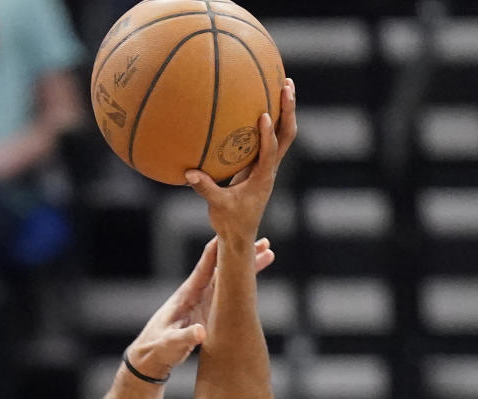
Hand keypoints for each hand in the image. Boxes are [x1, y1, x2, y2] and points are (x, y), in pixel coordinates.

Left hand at [126, 234, 274, 377]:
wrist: (151, 356)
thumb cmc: (157, 349)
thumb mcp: (170, 344)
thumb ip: (184, 337)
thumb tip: (201, 332)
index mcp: (187, 294)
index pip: (205, 266)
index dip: (219, 250)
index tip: (234, 234)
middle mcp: (196, 292)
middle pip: (222, 267)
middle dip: (241, 254)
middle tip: (264, 241)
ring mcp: (203, 300)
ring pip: (228, 277)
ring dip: (247, 267)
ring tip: (268, 253)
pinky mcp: (208, 310)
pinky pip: (228, 292)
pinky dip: (243, 285)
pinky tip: (255, 279)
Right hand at [184, 78, 296, 243]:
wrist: (240, 235)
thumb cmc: (230, 223)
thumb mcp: (216, 207)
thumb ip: (205, 189)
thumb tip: (189, 172)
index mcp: (262, 178)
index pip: (270, 152)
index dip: (268, 134)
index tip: (264, 114)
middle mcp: (270, 169)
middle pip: (287, 135)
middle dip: (289, 110)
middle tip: (286, 84)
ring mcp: (267, 166)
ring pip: (284, 135)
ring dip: (286, 110)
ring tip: (283, 84)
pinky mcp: (260, 165)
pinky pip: (270, 138)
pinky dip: (271, 120)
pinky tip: (261, 103)